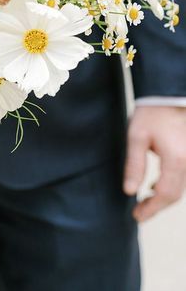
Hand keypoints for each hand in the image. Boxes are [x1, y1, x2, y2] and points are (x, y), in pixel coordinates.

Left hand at [123, 106, 185, 221]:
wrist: (168, 94)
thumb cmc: (151, 113)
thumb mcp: (136, 136)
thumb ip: (134, 164)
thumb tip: (129, 190)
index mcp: (176, 159)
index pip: (165, 194)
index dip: (151, 209)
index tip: (137, 216)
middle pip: (175, 195)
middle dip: (157, 206)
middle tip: (139, 213)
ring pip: (181, 188)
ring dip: (163, 197)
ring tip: (144, 200)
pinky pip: (183, 177)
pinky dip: (170, 186)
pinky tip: (155, 185)